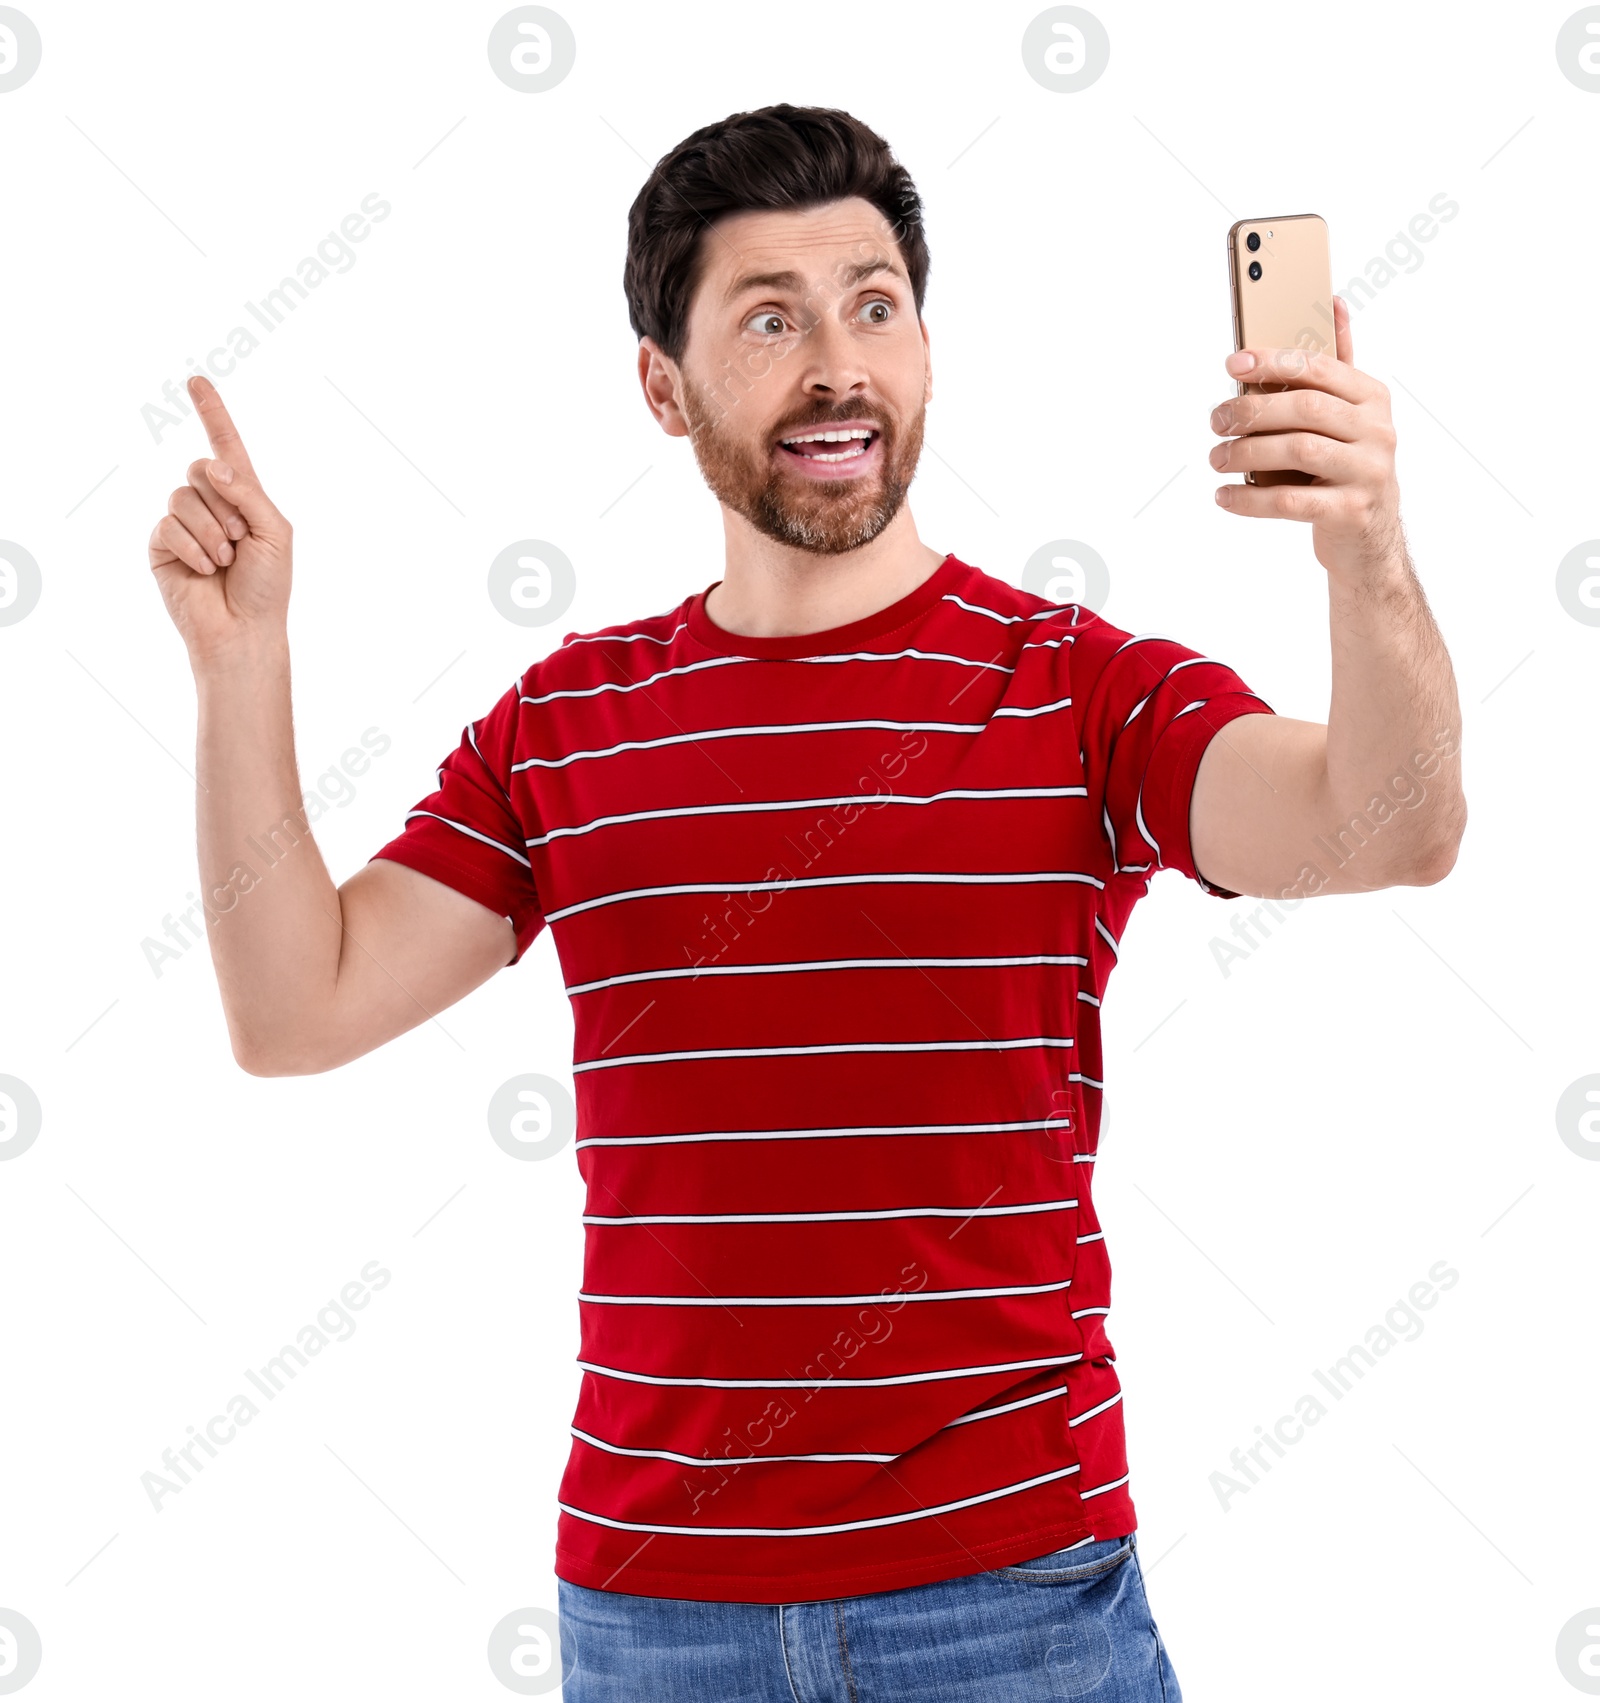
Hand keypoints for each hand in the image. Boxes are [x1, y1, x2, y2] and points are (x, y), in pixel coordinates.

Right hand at [148, 375, 292, 665]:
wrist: (243, 629)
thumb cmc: (267, 585)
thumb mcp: (275, 531)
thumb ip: (248, 492)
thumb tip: (212, 464)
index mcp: (242, 497)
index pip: (226, 447)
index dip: (212, 414)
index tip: (196, 381)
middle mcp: (210, 504)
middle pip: (201, 469)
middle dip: (225, 505)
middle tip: (241, 541)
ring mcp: (183, 523)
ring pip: (182, 497)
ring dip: (210, 530)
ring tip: (225, 560)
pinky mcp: (161, 544)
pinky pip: (167, 524)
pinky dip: (191, 546)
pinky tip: (205, 570)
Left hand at [1208, 296, 1403, 580]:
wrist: (1369, 539)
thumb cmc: (1345, 467)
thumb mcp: (1348, 415)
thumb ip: (1336, 366)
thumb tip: (1333, 302)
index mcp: (1371, 398)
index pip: (1319, 368)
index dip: (1273, 362)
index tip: (1232, 364)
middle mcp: (1376, 431)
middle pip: (1304, 408)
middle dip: (1251, 411)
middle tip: (1215, 420)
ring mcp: (1367, 472)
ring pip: (1297, 450)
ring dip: (1245, 453)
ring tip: (1215, 457)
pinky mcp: (1350, 512)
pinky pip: (1289, 501)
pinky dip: (1249, 498)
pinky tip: (1223, 496)